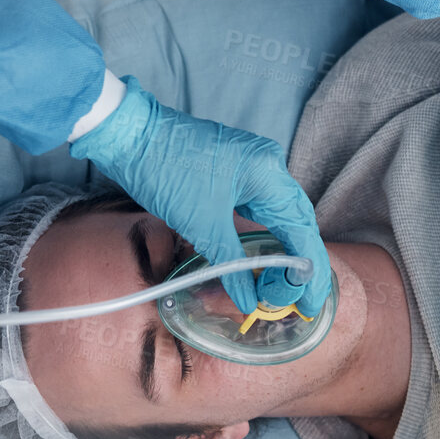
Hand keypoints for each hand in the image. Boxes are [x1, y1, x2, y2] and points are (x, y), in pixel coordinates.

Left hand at [71, 77, 330, 315]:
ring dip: (284, 253)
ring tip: (281, 288)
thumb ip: (233, 266)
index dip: (308, 272)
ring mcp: (255, 167)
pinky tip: (266, 260)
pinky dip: (266, 237)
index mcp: (269, 175)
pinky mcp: (238, 172)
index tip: (311, 304)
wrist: (128, 134)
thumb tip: (249, 301)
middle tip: (299, 303)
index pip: (301, 230)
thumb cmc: (163, 169)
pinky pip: (262, 209)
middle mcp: (270, 167)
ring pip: (280, 218)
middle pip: (298, 224)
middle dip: (300, 266)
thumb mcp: (202, 225)